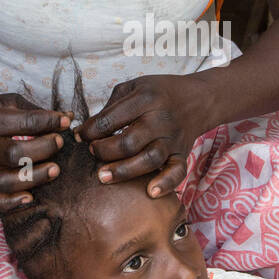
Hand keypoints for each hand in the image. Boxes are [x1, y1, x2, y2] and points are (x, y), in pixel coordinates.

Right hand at [0, 94, 70, 211]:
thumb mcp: (6, 102)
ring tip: (54, 169)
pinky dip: (12, 203)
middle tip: (59, 142)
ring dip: (34, 177)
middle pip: (14, 153)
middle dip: (42, 149)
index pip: (22, 122)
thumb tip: (68, 117)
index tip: (66, 121)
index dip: (48, 121)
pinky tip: (31, 197)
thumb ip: (35, 110)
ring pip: (6, 181)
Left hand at [77, 75, 209, 196]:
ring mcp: (172, 138)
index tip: (80, 136)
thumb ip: (111, 107)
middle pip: (127, 142)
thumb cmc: (159, 92)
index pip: (110, 119)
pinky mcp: (182, 153)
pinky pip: (177, 172)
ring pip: (148, 160)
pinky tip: (149, 192)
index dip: (90, 131)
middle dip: (103, 151)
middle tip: (92, 152)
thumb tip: (85, 131)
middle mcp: (160, 119)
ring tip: (103, 176)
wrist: (198, 98)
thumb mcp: (134, 86)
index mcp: (145, 99)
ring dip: (123, 171)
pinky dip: (165, 184)